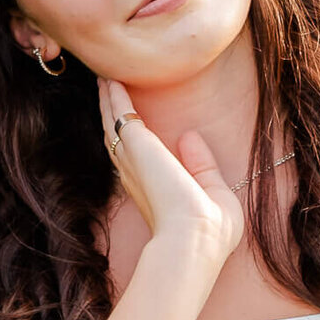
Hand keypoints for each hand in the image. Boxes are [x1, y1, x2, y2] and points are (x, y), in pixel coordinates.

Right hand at [97, 76, 243, 261]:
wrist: (196, 239)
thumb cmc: (210, 229)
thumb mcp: (214, 191)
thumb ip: (202, 165)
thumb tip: (189, 136)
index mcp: (155, 191)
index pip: (139, 161)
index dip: (132, 141)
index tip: (129, 123)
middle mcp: (137, 176)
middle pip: (118, 139)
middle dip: (112, 115)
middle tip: (107, 90)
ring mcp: (134, 161)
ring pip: (113, 125)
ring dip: (108, 101)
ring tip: (105, 80)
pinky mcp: (137, 146)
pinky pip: (120, 114)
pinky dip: (115, 96)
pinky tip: (112, 80)